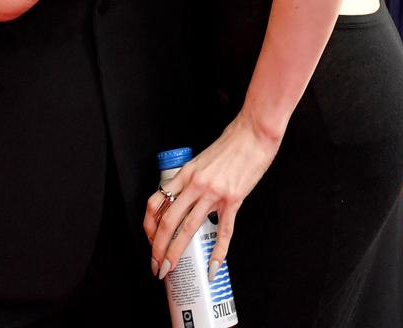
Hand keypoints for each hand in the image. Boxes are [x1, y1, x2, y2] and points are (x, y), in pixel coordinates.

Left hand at [145, 113, 279, 281]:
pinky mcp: (233, 200)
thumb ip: (192, 179)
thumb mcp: (202, 159)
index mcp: (185, 172)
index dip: (149, 224)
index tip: (149, 240)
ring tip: (170, 269)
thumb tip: (184, 199)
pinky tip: (212, 268)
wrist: (253, 134)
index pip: (157, 201)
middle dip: (158, 248)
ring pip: (189, 229)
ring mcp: (214, 193)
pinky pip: (223, 232)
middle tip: (156, 266)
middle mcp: (195, 184)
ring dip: (176, 253)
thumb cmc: (230, 143)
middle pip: (169, 221)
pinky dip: (218, 253)